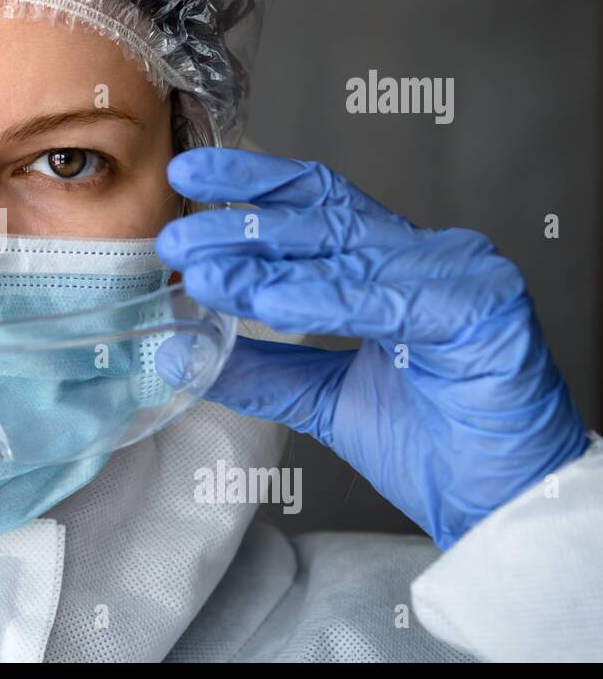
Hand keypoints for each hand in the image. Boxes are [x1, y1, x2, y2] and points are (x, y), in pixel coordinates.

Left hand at [155, 148, 587, 548]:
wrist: (500, 501)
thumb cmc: (432, 444)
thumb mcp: (323, 397)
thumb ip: (261, 370)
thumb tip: (184, 351)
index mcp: (389, 262)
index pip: (313, 203)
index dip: (251, 184)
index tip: (187, 177)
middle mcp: (423, 254)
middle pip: (320, 219)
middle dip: (241, 226)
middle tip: (177, 242)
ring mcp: (457, 273)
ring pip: (346, 254)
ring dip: (268, 264)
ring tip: (205, 274)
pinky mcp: (484, 305)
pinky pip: (389, 298)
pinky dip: (326, 298)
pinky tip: (271, 305)